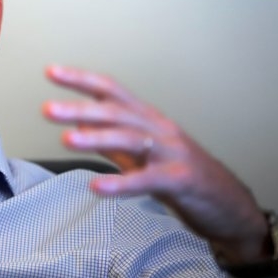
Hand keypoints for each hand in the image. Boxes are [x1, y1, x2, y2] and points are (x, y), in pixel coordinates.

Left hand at [42, 65, 269, 262]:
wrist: (230, 205)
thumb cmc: (183, 175)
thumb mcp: (142, 154)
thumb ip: (112, 141)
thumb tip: (79, 124)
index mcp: (147, 119)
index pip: (110, 91)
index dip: (81, 80)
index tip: (51, 72)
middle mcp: (159, 128)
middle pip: (115, 112)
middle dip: (79, 108)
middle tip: (47, 110)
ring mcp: (172, 153)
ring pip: (130, 139)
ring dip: (96, 138)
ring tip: (65, 140)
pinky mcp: (182, 180)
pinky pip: (149, 179)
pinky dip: (121, 183)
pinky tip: (97, 187)